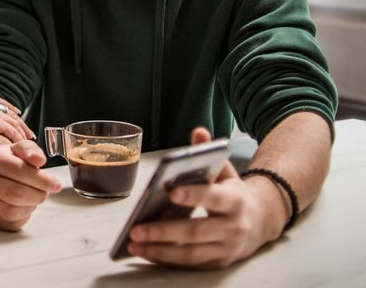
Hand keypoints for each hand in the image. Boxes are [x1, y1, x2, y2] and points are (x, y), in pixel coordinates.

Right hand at [0, 91, 32, 143]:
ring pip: (15, 123)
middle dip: (21, 124)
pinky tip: (23, 143)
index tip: (17, 113)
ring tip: (30, 140)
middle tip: (29, 132)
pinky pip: (12, 131)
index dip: (11, 110)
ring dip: (23, 132)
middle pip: (12, 115)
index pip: (2, 105)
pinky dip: (18, 137)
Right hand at [0, 134, 60, 230]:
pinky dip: (24, 215)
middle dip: (37, 194)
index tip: (56, 184)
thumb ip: (31, 150)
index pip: (18, 171)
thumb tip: (38, 160)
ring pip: (11, 211)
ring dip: (31, 205)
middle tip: (46, 192)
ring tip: (34, 196)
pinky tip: (25, 205)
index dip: (41, 180)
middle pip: (14, 193)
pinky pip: (10, 222)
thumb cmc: (11, 160)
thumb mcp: (21, 149)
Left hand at [128, 127, 288, 268]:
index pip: (214, 197)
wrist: (263, 220)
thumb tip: (198, 131)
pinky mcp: (218, 262)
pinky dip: (167, 260)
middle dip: (165, 231)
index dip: (194, 196)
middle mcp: (233, 227)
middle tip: (137, 229)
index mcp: (235, 200)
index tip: (171, 192)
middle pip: (197, 231)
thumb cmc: (234, 193)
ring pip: (192, 253)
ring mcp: (226, 248)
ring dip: (161, 250)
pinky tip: (146, 253)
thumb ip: (208, 153)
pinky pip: (190, 265)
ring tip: (134, 243)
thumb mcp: (226, 171)